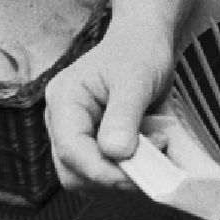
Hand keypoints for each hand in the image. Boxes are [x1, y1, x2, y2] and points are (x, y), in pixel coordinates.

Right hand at [44, 23, 172, 189]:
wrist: (146, 41)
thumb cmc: (139, 50)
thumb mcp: (136, 78)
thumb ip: (124, 115)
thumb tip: (116, 152)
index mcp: (64, 100)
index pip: (71, 150)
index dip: (103, 170)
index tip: (139, 174)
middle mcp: (62, 122)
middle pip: (74, 172)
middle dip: (114, 176)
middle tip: (155, 162)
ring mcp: (76, 135)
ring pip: (89, 178)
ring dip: (124, 175)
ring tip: (156, 148)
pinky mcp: (92, 144)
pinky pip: (104, 172)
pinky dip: (128, 171)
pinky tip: (151, 151)